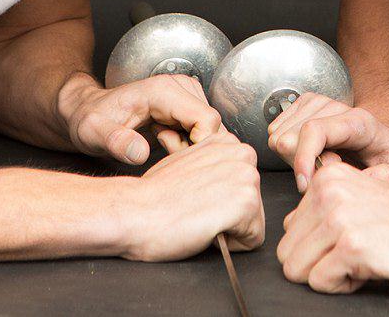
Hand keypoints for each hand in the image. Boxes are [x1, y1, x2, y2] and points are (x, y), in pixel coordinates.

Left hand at [57, 73, 222, 164]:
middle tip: (160, 146)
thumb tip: (140, 153)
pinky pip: (204, 129)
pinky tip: (164, 139)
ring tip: (159, 141)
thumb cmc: (89, 120)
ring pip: (210, 129)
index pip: (208, 120)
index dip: (196, 146)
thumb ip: (116, 142)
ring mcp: (187, 93)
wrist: (86, 111)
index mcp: (164, 90)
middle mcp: (180, 87)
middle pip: (212, 126)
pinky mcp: (188, 103)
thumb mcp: (93, 134)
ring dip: (189, 144)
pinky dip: (188, 141)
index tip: (169, 152)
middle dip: (192, 147)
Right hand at [120, 129, 264, 260]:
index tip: (195, 198)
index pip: (244, 185)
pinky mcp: (247, 203)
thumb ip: (212, 165)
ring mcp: (248, 177)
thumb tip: (220, 178)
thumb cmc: (153, 195)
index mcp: (229, 143)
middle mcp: (244, 154)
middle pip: (254, 203)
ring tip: (200, 217)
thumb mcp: (186, 163)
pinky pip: (252, 240)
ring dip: (229, 229)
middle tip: (196, 210)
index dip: (220, 201)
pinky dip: (230, 245)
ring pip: (254, 222)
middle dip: (229, 215)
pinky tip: (205, 228)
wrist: (134, 211)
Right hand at [266, 93, 388, 192]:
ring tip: (321, 165)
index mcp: (359, 122)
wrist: (386, 139)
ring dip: (295, 157)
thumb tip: (367, 180)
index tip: (304, 184)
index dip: (302, 158)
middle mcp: (336, 106)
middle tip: (324, 175)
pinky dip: (289, 150)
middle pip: (291, 135)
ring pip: (279, 135)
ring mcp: (317, 103)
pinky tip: (311, 155)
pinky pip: (276, 131)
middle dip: (300, 163)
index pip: (315, 130)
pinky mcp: (304, 106)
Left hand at [277, 161, 388, 296]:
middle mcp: (331, 191)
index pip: (289, 230)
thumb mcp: (361, 201)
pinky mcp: (353, 246)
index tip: (352, 239)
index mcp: (329, 178)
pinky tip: (371, 269)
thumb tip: (288, 227)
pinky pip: (319, 282)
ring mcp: (341, 217)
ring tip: (363, 260)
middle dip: (319, 264)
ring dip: (330, 275)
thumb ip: (324, 209)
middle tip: (357, 254)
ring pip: (297, 268)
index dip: (319, 247)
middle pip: (287, 252)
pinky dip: (344, 287)